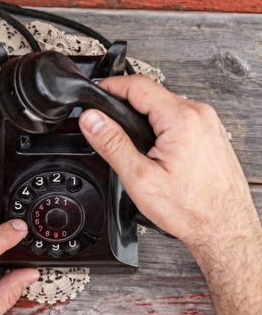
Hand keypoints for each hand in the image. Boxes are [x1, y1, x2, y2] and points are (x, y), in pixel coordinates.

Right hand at [79, 75, 261, 314]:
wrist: (223, 229)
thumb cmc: (190, 208)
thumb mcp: (140, 177)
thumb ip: (112, 143)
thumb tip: (92, 120)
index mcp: (181, 119)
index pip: (138, 85)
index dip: (110, 86)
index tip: (95, 92)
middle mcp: (199, 115)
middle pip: (151, 94)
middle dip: (125, 104)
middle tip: (105, 119)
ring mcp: (207, 124)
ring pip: (164, 107)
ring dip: (142, 117)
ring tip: (128, 139)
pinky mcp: (209, 134)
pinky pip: (178, 119)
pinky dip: (159, 126)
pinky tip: (152, 149)